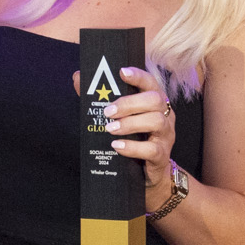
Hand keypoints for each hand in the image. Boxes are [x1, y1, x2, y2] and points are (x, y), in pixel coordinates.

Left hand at [97, 65, 174, 190]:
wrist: (147, 172)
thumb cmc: (133, 138)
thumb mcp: (119, 117)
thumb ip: (99, 97)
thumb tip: (78, 78)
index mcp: (154, 101)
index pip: (150, 82)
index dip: (138, 76)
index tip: (121, 72)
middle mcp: (164, 114)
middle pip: (154, 100)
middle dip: (129, 103)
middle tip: (108, 111)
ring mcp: (165, 135)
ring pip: (156, 121)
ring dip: (130, 124)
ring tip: (110, 129)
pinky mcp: (162, 155)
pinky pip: (152, 149)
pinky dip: (133, 147)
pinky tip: (117, 145)